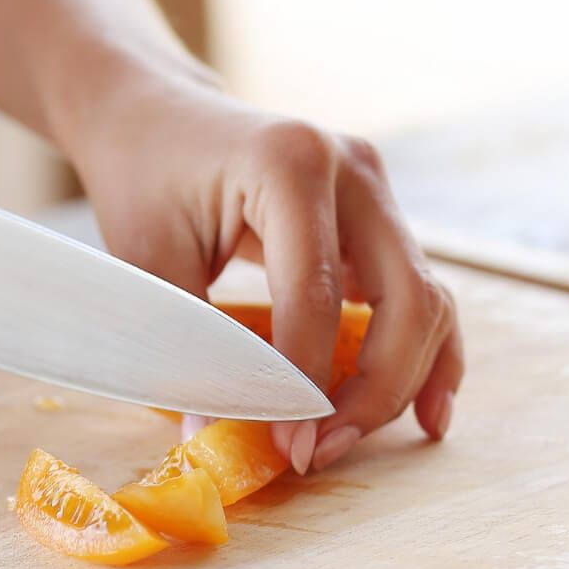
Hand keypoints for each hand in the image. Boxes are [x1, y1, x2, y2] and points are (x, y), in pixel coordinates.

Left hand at [58, 65, 462, 472]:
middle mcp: (352, 169)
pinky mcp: (378, 216)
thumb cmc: (142, 179)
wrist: (152, 117)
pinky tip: (426, 413)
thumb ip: (186, 343)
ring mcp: (375, 190)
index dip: (306, 381)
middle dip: (371, 391)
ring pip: (426, 300)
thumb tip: (212, 438)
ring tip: (347, 442)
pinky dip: (425, 354)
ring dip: (400, 381)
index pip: (318, 295)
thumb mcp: (147, 261)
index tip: (287, 447)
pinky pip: (419, 293)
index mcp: (291, 165)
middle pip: (405, 299)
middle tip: (316, 452)